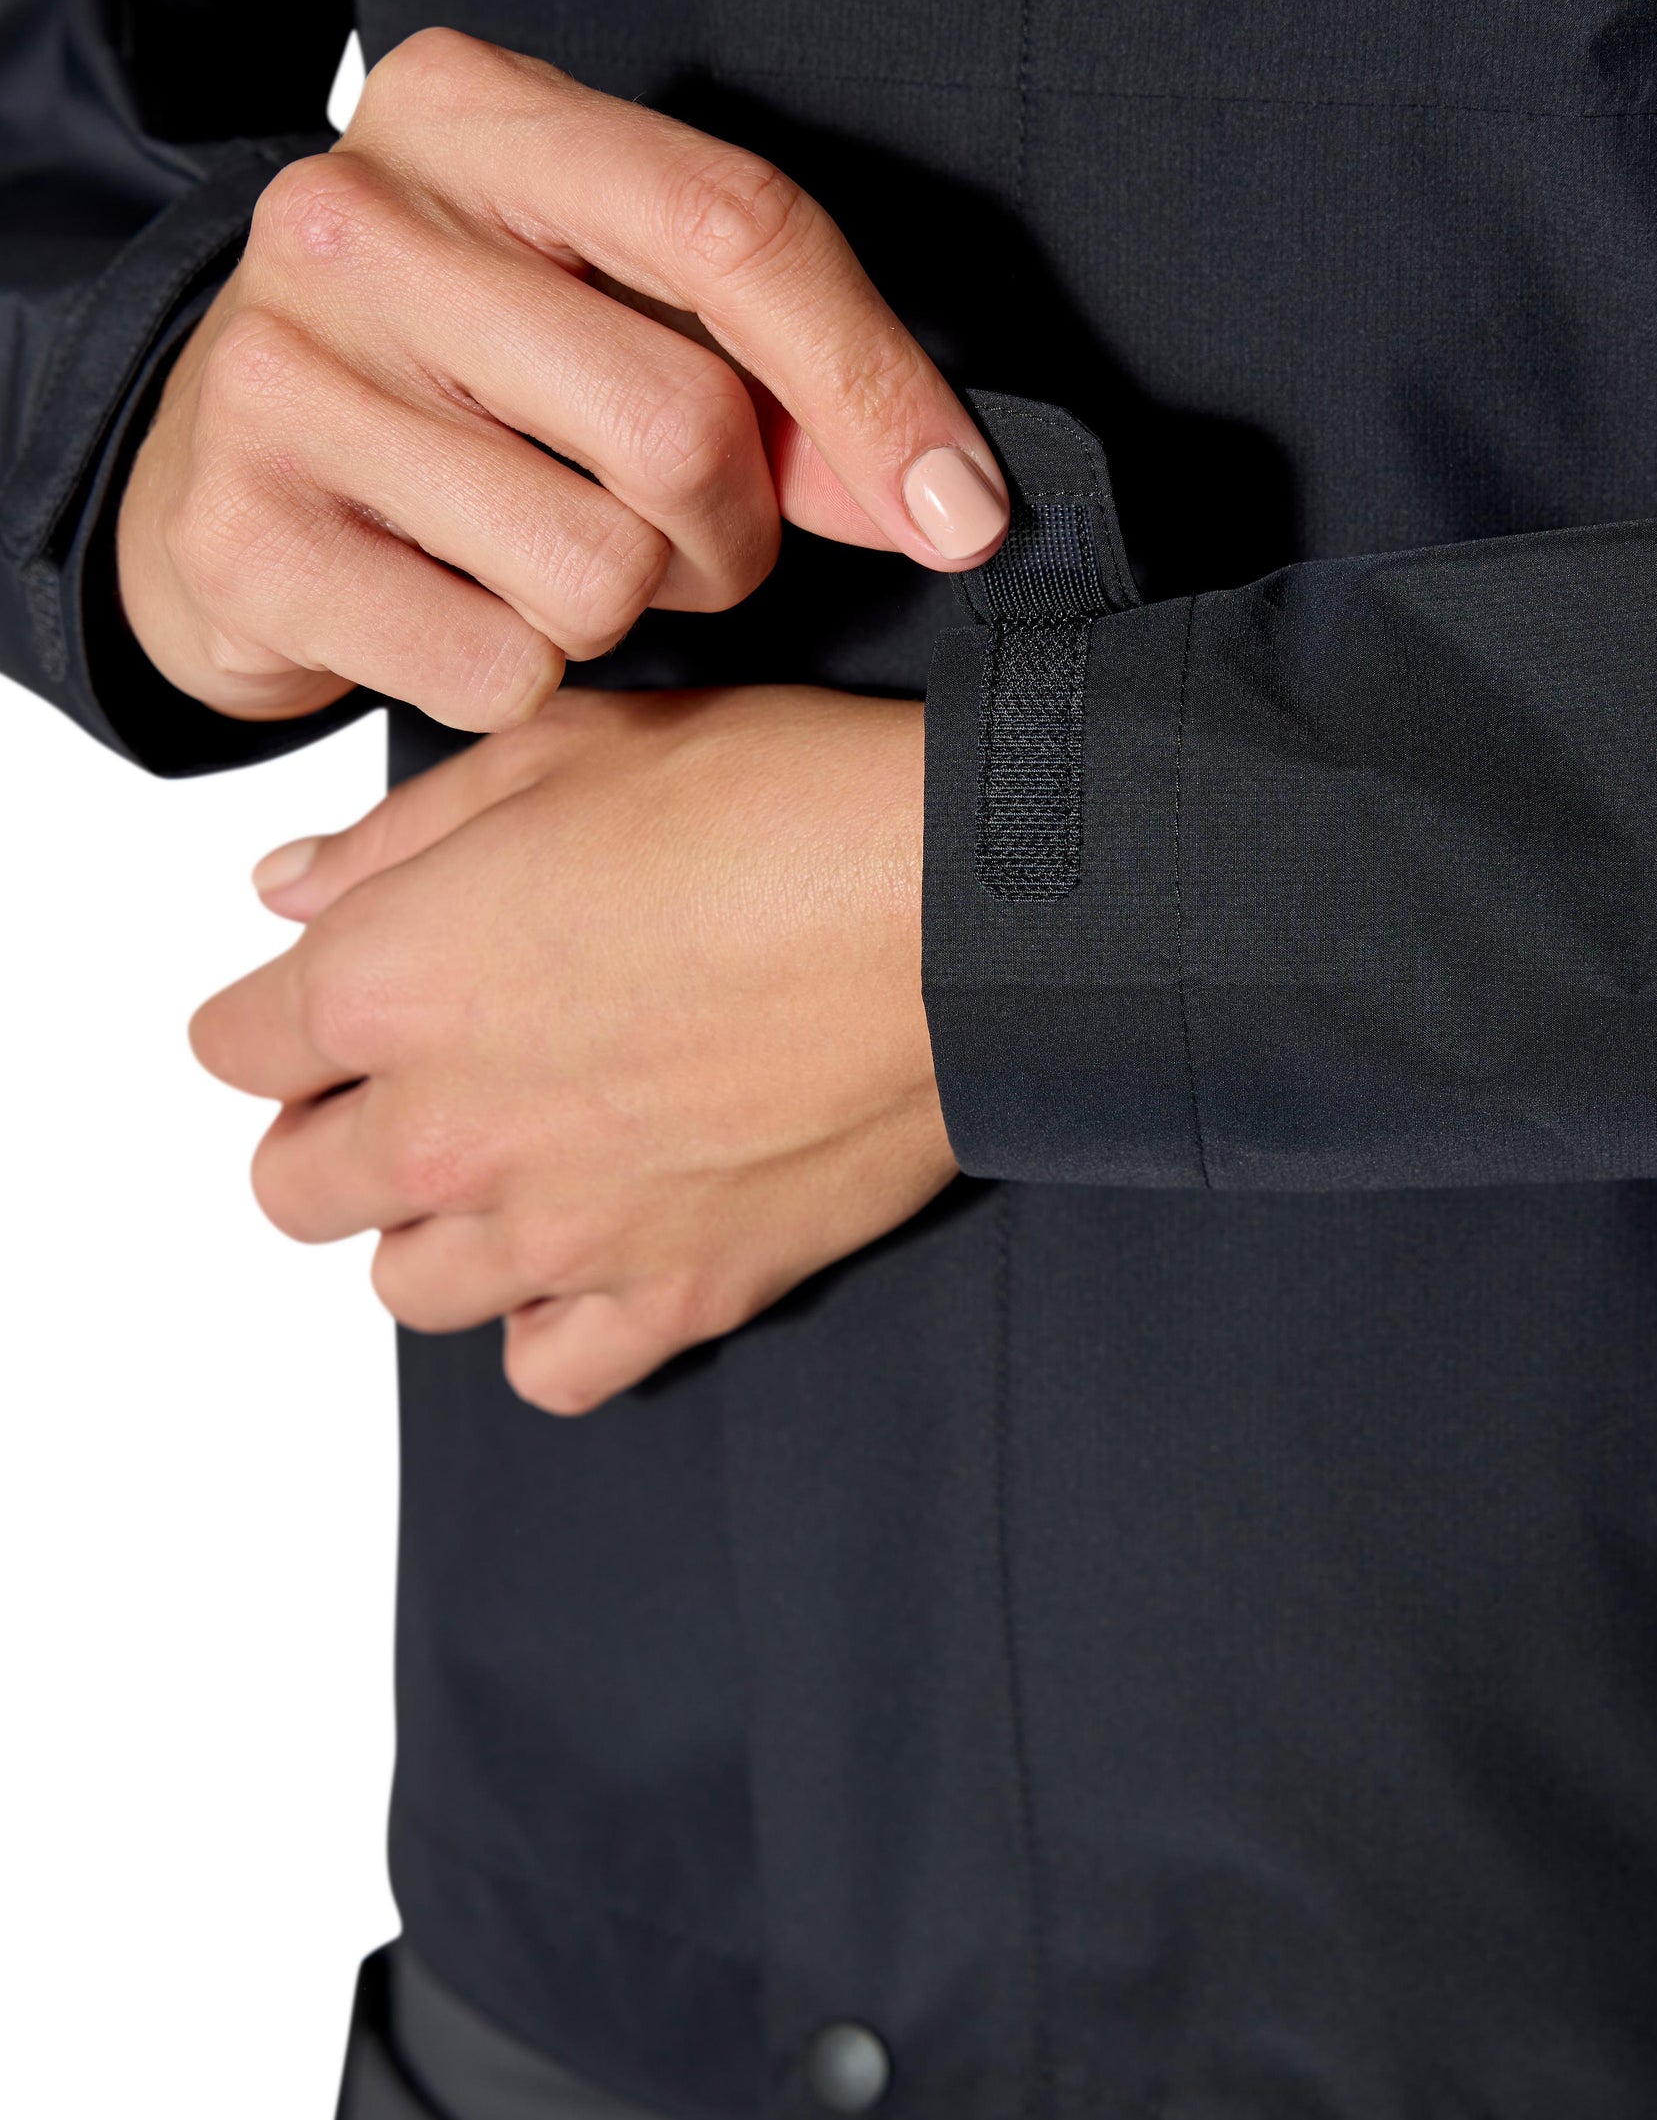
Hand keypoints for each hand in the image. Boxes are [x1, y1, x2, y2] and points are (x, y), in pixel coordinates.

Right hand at [120, 30, 1006, 729]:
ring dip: (625, 612)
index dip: (877, 387)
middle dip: (733, 533)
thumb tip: (936, 504)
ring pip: (599, 573)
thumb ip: (770, 373)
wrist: (209, 467)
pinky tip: (457, 608)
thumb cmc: (452, 377)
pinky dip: (520, 676)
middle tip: (681, 538)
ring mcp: (280, 373)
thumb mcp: (599, 304)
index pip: (736, 230)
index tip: (962, 512)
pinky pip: (499, 670)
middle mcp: (354, 216)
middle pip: (683, 428)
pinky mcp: (243, 534)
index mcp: (465, 110)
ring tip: (548, 561)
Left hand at [188, 686, 955, 1412]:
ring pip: (405, 1287)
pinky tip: (593, 1246)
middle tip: (420, 1079)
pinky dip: (551, 1323)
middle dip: (336, 1130)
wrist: (960, 912)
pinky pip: (546, 1368)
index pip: (232, 1047)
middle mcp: (449, 1126)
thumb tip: (288, 887)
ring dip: (437, 1227)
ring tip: (517, 1159)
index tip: (330, 1002)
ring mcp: (559, 1230)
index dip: (278, 1017)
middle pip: (292, 1187)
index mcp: (393, 980)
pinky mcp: (673, 1293)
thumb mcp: (563, 751)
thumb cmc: (782, 807)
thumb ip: (397, 836)